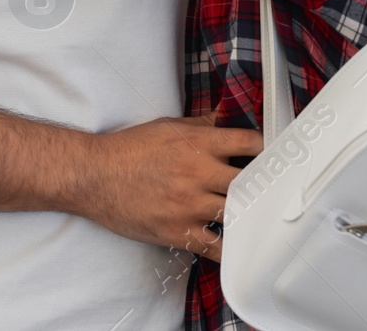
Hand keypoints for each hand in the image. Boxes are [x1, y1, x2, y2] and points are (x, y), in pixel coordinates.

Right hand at [71, 111, 262, 260]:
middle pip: (250, 180)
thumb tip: (227, 118)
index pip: (249, 143)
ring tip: (256, 216)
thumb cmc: (129, 149)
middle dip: (261, 184)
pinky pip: (214, 246)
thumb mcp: (168, 126)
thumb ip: (202, 125)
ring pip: (236, 213)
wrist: (94, 175)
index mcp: (199, 144)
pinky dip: (229, 248)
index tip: (271, 155)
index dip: (266, 149)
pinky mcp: (177, 231)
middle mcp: (199, 172)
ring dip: (247, 214)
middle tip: (270, 188)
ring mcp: (189, 204)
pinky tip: (237, 246)